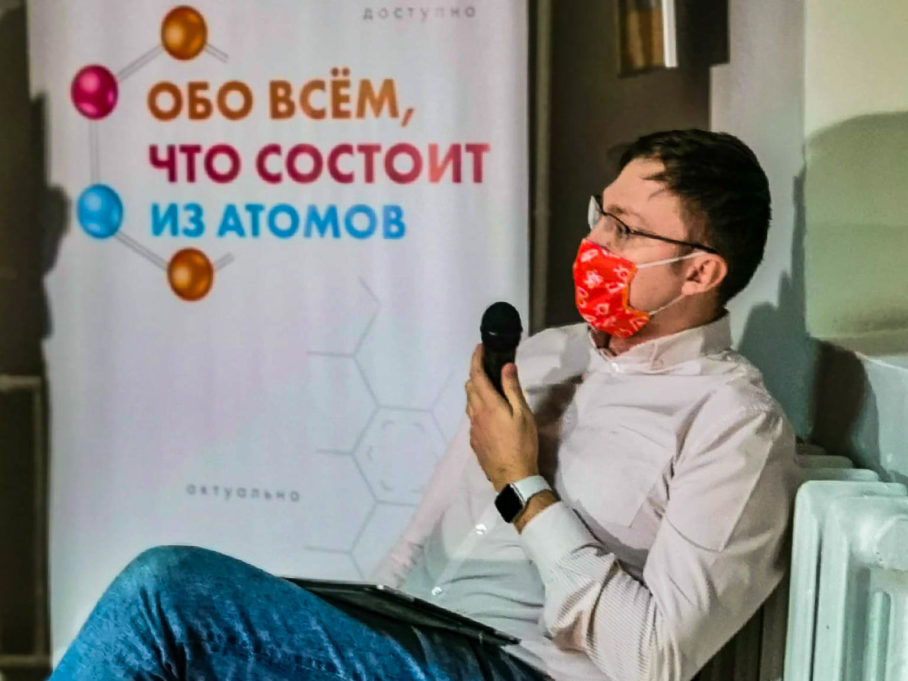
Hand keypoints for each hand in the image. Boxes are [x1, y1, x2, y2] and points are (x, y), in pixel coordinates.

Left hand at [465, 344, 538, 490]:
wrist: (513, 477)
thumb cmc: (522, 443)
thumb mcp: (523, 414)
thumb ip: (512, 389)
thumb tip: (506, 366)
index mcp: (487, 404)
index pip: (476, 375)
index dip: (476, 359)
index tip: (479, 348)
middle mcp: (475, 413)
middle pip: (469, 387)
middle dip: (476, 374)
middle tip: (490, 368)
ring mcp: (472, 428)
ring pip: (469, 402)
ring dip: (476, 391)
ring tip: (491, 390)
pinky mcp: (474, 440)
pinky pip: (472, 417)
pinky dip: (478, 408)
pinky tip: (491, 414)